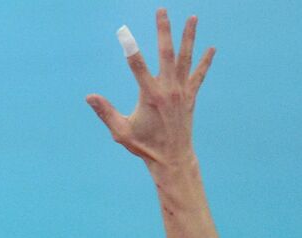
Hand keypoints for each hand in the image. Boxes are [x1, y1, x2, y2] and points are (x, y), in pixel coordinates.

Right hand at [85, 9, 214, 168]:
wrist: (172, 159)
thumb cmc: (144, 146)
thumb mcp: (120, 131)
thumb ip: (106, 112)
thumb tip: (89, 96)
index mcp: (150, 95)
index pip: (137, 66)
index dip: (129, 47)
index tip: (122, 31)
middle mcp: (168, 89)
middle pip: (166, 53)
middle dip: (164, 30)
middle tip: (162, 10)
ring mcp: (182, 91)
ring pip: (186, 58)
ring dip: (189, 37)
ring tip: (193, 17)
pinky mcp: (190, 97)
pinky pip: (199, 75)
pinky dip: (205, 62)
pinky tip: (211, 48)